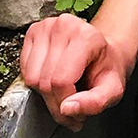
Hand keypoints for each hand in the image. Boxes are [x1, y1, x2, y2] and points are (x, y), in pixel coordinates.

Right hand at [20, 13, 129, 131]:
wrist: (101, 51)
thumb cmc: (105, 69)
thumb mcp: (113, 90)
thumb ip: (95, 103)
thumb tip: (67, 109)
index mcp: (86, 37)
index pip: (61, 80)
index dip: (65, 103)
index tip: (76, 111)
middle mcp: (64, 26)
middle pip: (45, 81)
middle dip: (56, 102)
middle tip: (70, 106)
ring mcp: (46, 26)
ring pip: (32, 78)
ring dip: (45, 94)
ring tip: (63, 91)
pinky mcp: (33, 31)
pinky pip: (24, 70)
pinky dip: (36, 82)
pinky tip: (52, 78)